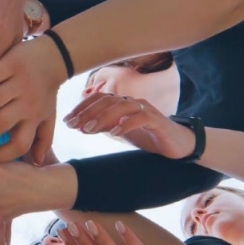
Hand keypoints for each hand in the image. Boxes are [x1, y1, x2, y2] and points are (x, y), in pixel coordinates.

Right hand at [0, 38, 68, 162]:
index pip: (20, 143)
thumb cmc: (47, 91)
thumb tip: (37, 163)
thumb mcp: (49, 115)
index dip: (2, 155)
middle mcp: (27, 102)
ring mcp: (18, 82)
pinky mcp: (11, 63)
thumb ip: (44, 139)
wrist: (55, 56)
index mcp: (35, 117)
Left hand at [64, 93, 194, 158]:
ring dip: (102, 118)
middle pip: (106, 101)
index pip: (98, 99)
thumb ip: (104, 127)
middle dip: (87, 113)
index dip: (81, 108)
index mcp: (122, 104)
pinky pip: (140, 118)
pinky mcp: (157, 120)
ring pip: (121, 107)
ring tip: (89, 130)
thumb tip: (80, 127)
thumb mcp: (121, 131)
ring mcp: (145, 109)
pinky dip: (126, 124)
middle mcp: (132, 102)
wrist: (177, 145)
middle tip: (73, 126)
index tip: (67, 121)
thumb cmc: (147, 136)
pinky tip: (115, 134)